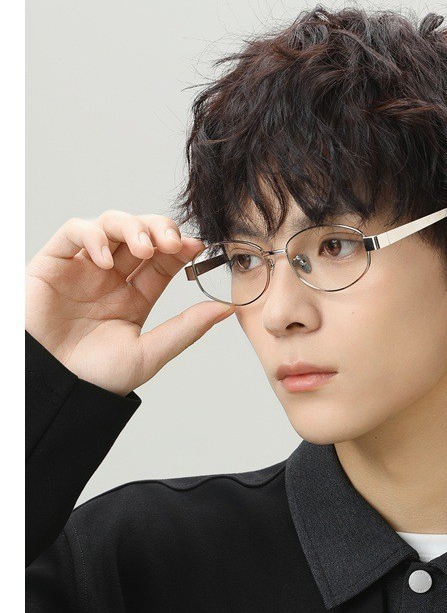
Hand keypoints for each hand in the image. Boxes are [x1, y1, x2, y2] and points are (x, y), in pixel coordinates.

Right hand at [25, 210, 235, 396]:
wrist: (55, 388)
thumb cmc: (96, 377)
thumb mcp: (149, 353)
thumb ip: (186, 328)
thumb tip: (227, 308)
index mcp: (133, 297)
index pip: (162, 260)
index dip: (180, 247)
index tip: (197, 247)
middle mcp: (109, 278)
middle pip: (140, 234)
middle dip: (159, 229)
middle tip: (173, 243)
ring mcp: (82, 267)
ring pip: (110, 224)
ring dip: (132, 227)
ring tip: (144, 248)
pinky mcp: (53, 263)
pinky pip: (74, 232)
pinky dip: (93, 235)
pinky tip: (107, 259)